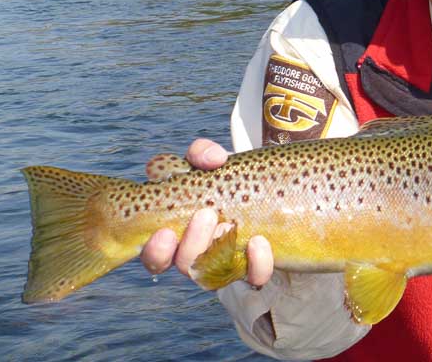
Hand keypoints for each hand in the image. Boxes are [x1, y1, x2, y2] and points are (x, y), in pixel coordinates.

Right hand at [140, 138, 274, 287]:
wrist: (279, 193)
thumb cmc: (234, 177)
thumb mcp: (213, 161)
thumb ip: (203, 154)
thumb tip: (211, 159)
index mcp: (175, 227)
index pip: (152, 248)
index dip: (155, 248)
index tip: (164, 231)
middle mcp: (195, 250)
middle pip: (180, 264)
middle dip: (190, 243)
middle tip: (206, 215)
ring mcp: (225, 262)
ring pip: (209, 275)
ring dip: (215, 251)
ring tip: (227, 226)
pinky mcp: (255, 269)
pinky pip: (254, 277)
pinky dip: (256, 263)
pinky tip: (259, 242)